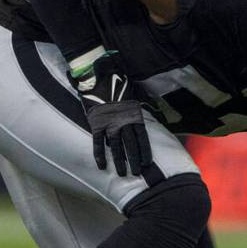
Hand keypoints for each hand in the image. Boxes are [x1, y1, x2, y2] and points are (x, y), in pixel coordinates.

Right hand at [71, 54, 151, 176]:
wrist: (98, 73)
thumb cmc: (117, 81)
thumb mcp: (134, 93)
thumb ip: (141, 105)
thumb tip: (151, 111)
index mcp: (133, 114)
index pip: (142, 136)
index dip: (145, 150)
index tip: (147, 163)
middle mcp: (123, 120)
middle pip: (131, 144)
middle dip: (134, 160)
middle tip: (137, 173)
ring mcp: (109, 122)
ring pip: (116, 146)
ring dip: (119, 161)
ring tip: (122, 173)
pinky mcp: (95, 123)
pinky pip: (98, 142)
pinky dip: (99, 154)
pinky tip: (102, 165)